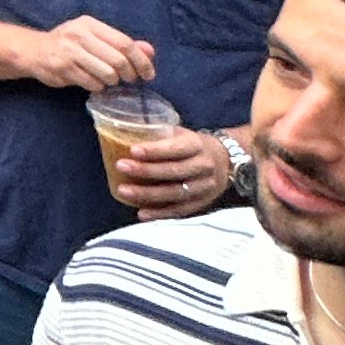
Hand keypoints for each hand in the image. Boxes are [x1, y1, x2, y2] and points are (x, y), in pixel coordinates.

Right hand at [21, 14, 157, 94]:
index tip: (148, 73)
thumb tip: (149, 51)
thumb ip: (121, 44)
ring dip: (112, 81)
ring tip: (108, 79)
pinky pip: (92, 84)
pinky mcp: (62, 69)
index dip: (141, 60)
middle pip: (117, 60)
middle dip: (129, 74)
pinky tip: (93, 81)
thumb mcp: (94, 37)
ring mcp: (69, 53)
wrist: (33, 51)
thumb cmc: (69, 44)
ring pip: (107, 74)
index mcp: (89, 24)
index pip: (124, 42)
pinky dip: (98, 86)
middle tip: (130, 79)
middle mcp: (79, 35)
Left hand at [116, 124, 237, 216]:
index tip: (133, 150)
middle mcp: (204, 166)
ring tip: (123, 191)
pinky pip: (180, 211)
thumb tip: (119, 129)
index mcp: (197, 145)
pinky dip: (160, 214)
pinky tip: (141, 213)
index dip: (155, 150)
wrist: (225, 161)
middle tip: (121, 166)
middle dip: (146, 170)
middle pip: (174, 171)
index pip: (177, 148)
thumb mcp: (179, 133)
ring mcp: (204, 187)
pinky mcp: (202, 203)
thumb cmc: (190, 145)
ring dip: (148, 194)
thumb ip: (157, 134)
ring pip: (176, 193)